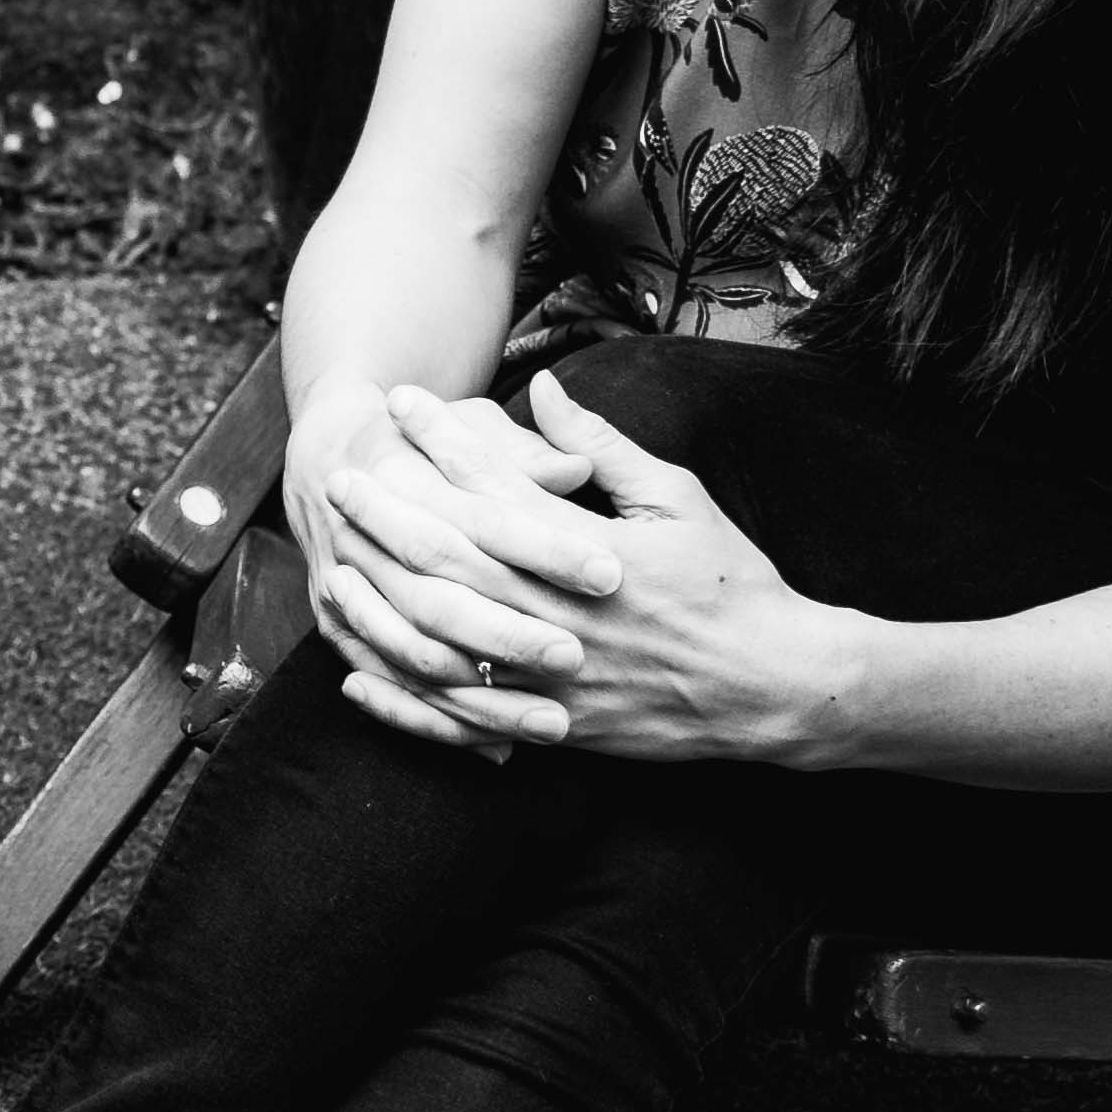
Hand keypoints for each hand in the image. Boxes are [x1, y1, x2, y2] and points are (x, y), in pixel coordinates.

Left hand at [305, 376, 848, 764]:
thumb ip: (602, 447)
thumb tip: (545, 387)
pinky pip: (464, 718)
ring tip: (332, 569)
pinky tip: (358, 677)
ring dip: (383, 604)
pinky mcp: (553, 725)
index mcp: (587, 552)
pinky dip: (407, 700)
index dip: (440, 441)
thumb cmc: (732, 584)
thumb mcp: (678, 499)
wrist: (779, 686)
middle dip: (389, 514)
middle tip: (338, 476)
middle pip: (452, 559)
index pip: (493, 486)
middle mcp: (559, 614)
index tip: (399, 404)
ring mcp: (552, 676)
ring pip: (445, 640)